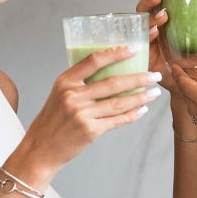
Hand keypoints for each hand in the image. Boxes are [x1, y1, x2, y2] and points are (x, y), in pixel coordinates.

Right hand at [9, 47, 160, 184]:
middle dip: (139, 78)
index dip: (116, 53)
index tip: (134, 49)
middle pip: (113, 83)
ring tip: (154, 92)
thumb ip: (80, 84)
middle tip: (155, 75)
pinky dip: (132, 115)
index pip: (93, 61)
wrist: (41, 148)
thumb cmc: (52, 120)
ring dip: (140, 97)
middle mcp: (73, 96)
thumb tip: (111, 71)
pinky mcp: (90, 131)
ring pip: (119, 102)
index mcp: (65, 82)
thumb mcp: (60, 95)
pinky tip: (143, 109)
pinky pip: (117, 120)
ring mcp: (82, 114)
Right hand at [137, 0, 196, 94]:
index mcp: (166, 18)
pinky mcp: (148, 56)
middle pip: (143, 8)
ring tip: (164, 15)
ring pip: (141, 24)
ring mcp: (149, 41)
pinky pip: (143, 44)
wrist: (196, 79)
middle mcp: (155, 27)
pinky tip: (157, 33)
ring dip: (151, 17)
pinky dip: (149, 36)